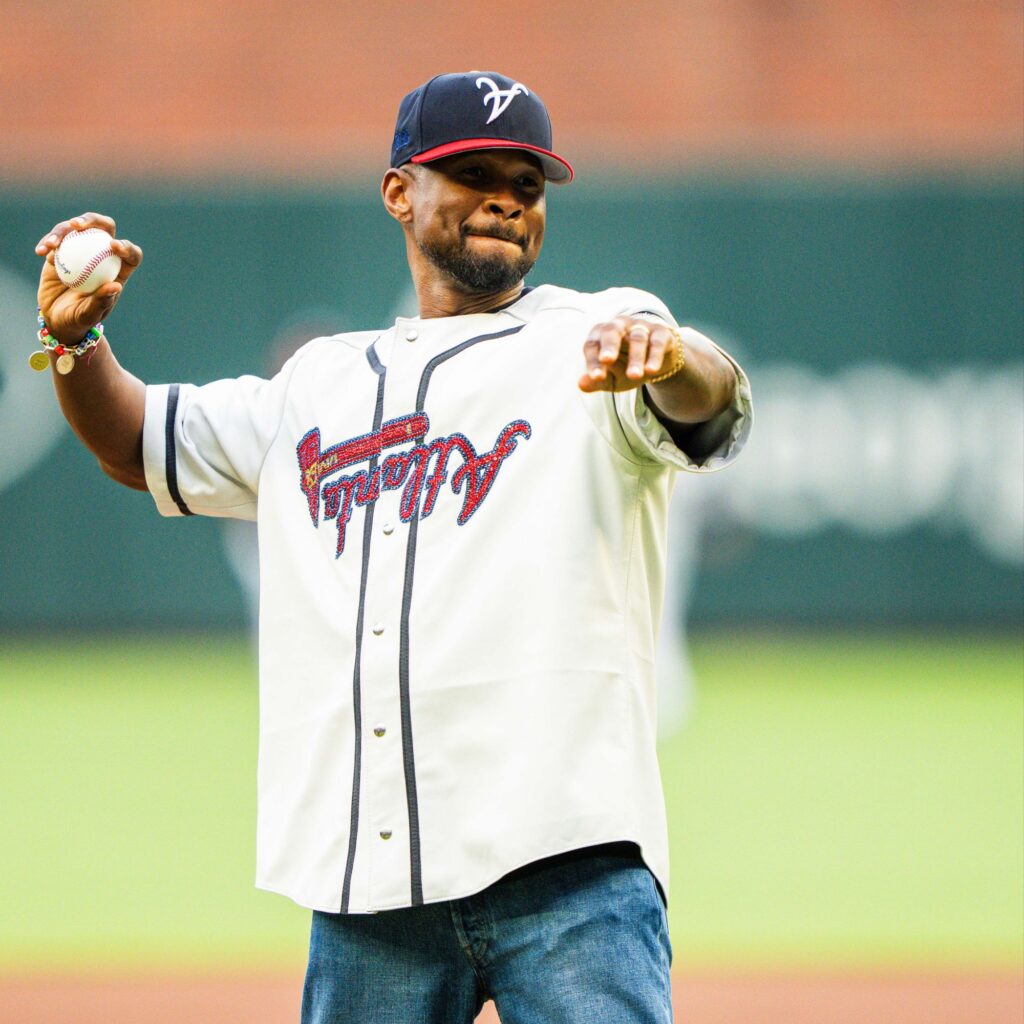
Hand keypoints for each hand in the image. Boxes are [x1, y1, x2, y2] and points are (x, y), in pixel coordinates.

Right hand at [35, 212, 142, 344]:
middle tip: (78, 224)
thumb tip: (115, 286)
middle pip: (105, 229)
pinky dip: (48, 242)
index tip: (113, 246)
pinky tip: (41, 251)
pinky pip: (56, 239)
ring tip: (51, 245)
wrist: (57, 318)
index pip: (131, 254)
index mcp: (118, 271)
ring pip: (76, 230)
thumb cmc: (79, 319)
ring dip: (62, 231)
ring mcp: (82, 249)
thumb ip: (102, 301)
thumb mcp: (90, 314)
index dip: (126, 247)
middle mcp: (102, 255)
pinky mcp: (62, 250)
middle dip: (94, 220)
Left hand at [578, 316, 682, 392]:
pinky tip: (651, 370)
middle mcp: (619, 326)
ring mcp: (641, 327)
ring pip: (637, 338)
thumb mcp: (610, 378)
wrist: (655, 363)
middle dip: (609, 345)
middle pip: (612, 331)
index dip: (593, 361)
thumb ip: (596, 381)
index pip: (592, 345)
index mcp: (601, 335)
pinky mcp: (661, 333)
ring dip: (635, 358)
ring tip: (634, 376)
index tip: (596, 378)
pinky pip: (657, 342)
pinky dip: (654, 356)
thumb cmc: (624, 368)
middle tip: (607, 360)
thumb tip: (581, 385)